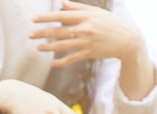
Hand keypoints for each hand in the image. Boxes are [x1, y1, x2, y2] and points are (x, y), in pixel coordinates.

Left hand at [30, 0, 146, 67]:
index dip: (46, 17)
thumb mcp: (96, 12)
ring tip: (37, 48)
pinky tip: (51, 63)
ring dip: (48, 47)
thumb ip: (78, 8)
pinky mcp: (89, 54)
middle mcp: (85, 28)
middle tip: (30, 35)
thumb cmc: (110, 23)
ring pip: (62, 45)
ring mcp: (86, 42)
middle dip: (42, 33)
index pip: (61, 16)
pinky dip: (60, 62)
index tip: (34, 19)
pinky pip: (71, 59)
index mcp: (85, 16)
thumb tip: (62, 4)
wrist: (127, 39)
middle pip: (59, 31)